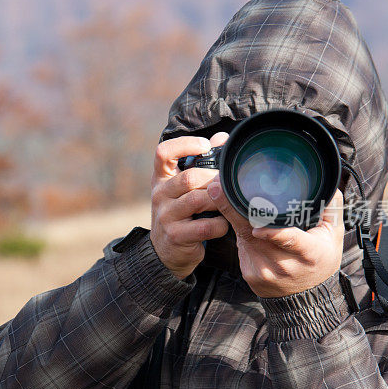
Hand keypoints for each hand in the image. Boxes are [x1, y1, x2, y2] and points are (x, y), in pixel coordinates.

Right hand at [150, 133, 230, 279]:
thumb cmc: (181, 212)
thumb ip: (201, 162)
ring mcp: (165, 216)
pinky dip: (220, 225)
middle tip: (227, 184)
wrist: (166, 251)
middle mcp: (159, 194)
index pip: (163, 152)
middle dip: (213, 179)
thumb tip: (221, 138)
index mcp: (161, 178)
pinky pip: (204, 227)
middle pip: (188, 177)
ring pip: (197, 200)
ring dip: (218, 202)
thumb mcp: (184, 187)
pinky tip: (223, 225)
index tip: (205, 147)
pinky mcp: (175, 235)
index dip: (185, 145)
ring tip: (227, 204)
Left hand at [207, 168, 344, 297]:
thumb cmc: (320, 260)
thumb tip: (323, 181)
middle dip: (234, 209)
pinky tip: (243, 222)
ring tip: (224, 195)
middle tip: (218, 188)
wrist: (307, 297)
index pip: (290, 240)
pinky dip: (241, 231)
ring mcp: (264, 270)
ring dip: (232, 215)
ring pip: (243, 236)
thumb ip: (330, 207)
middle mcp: (284, 264)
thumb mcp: (332, 235)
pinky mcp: (250, 273)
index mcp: (308, 253)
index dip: (273, 233)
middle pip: (254, 233)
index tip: (257, 226)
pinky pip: (241, 245)